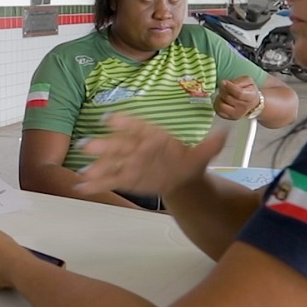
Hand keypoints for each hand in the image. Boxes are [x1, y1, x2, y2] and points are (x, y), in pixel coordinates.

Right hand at [75, 113, 224, 198]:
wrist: (181, 177)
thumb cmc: (186, 161)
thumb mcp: (202, 154)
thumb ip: (210, 146)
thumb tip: (224, 133)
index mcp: (153, 135)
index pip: (137, 126)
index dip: (123, 122)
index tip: (110, 119)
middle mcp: (137, 146)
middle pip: (118, 144)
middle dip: (103, 145)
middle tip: (88, 144)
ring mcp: (128, 162)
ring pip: (110, 163)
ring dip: (96, 166)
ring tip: (83, 172)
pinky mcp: (125, 178)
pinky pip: (109, 179)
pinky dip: (96, 183)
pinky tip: (82, 187)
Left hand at [213, 76, 261, 119]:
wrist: (252, 103)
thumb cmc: (249, 90)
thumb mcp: (248, 81)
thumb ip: (238, 81)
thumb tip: (227, 83)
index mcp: (250, 97)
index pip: (239, 93)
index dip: (229, 87)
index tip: (223, 82)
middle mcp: (244, 108)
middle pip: (228, 98)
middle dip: (223, 90)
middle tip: (223, 86)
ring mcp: (236, 114)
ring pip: (221, 106)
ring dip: (219, 98)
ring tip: (222, 94)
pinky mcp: (230, 117)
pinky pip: (218, 111)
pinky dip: (217, 104)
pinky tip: (221, 100)